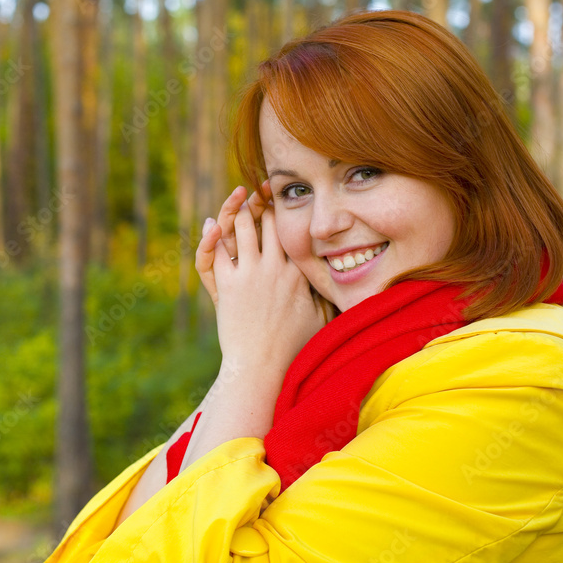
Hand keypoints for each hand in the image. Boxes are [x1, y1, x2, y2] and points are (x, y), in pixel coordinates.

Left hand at [196, 193, 326, 387]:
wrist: (262, 369)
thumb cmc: (293, 350)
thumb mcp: (321, 320)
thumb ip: (330, 296)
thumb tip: (351, 284)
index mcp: (299, 273)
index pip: (293, 229)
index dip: (286, 210)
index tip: (283, 198)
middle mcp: (276, 268)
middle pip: (269, 219)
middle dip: (262, 203)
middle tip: (257, 192)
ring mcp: (250, 274)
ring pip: (241, 226)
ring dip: (236, 211)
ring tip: (236, 201)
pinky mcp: (228, 285)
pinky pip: (216, 250)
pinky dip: (212, 235)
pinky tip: (211, 227)